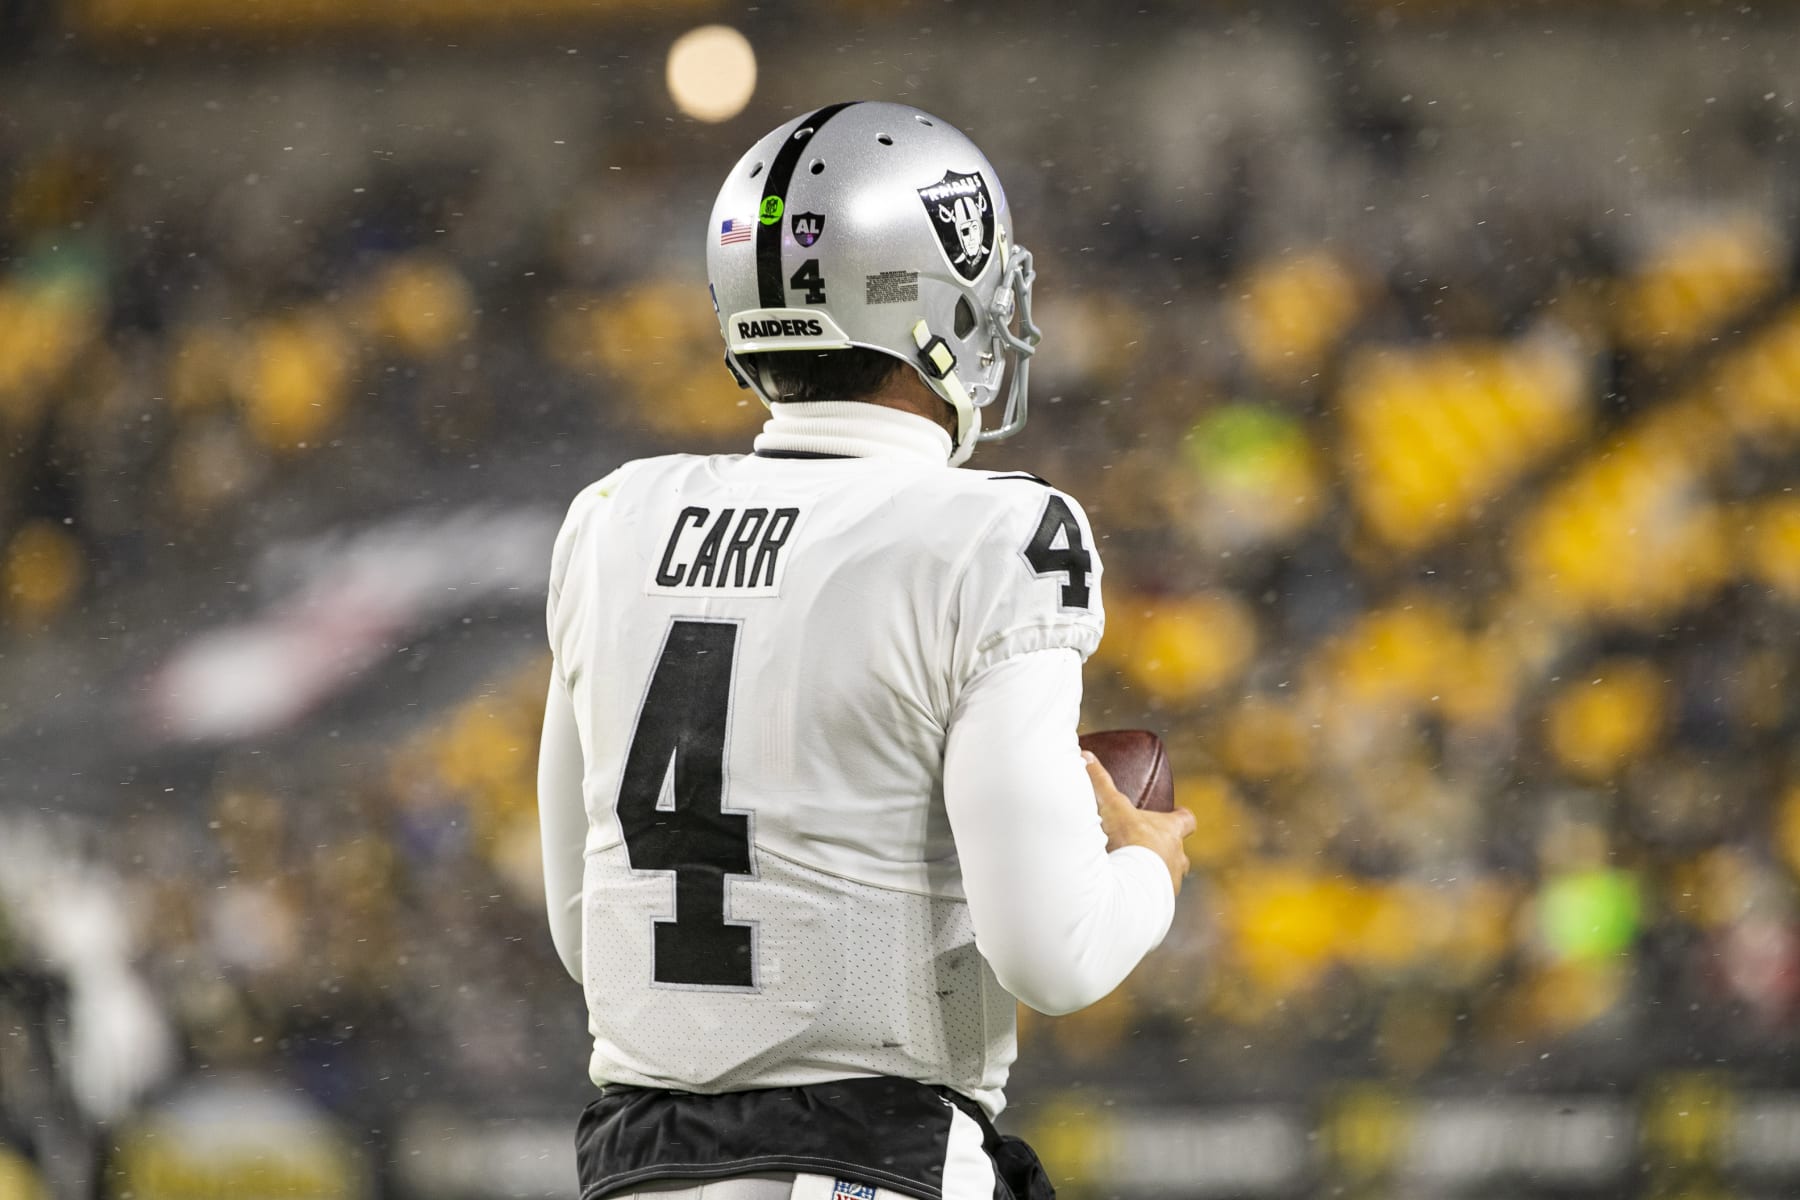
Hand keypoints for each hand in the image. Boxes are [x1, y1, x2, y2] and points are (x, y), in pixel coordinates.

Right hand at [1085, 752, 1195, 895]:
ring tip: (1132, 876)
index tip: (1177, 814)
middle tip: (1145, 849)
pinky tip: (1126, 897)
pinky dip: (1143, 897)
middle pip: (1180, 853)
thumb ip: (1099, 781)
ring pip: (1167, 877)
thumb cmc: (1129, 842)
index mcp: (1170, 832)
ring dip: (1153, 875)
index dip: (1181, 817)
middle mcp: (1177, 857)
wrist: (1131, 887)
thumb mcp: (1112, 807)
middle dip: (1165, 851)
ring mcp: (1170, 883)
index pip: (1187, 820)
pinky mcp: (1160, 904)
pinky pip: (1154, 900)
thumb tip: (1085, 755)